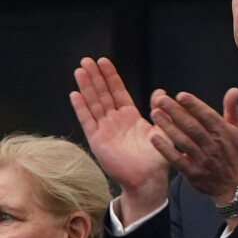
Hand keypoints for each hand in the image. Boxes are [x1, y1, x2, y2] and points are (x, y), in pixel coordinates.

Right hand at [70, 57, 169, 222]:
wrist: (148, 178)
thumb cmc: (157, 157)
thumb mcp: (162, 129)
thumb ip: (159, 110)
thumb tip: (161, 92)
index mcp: (130, 116)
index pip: (118, 91)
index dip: (110, 76)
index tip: (103, 61)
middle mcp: (115, 120)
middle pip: (102, 94)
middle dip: (95, 77)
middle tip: (87, 60)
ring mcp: (105, 129)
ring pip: (94, 104)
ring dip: (86, 87)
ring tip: (79, 70)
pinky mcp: (97, 140)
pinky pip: (88, 121)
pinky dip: (81, 108)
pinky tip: (75, 94)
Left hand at [149, 87, 237, 205]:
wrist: (233, 183)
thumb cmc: (232, 152)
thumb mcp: (237, 129)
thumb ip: (233, 108)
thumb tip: (234, 90)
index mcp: (222, 132)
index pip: (207, 115)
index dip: (194, 105)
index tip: (180, 95)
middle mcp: (212, 145)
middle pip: (192, 126)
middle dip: (176, 112)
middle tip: (161, 100)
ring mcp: (202, 159)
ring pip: (183, 140)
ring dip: (168, 127)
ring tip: (155, 113)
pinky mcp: (192, 172)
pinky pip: (177, 159)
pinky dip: (165, 149)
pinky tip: (154, 138)